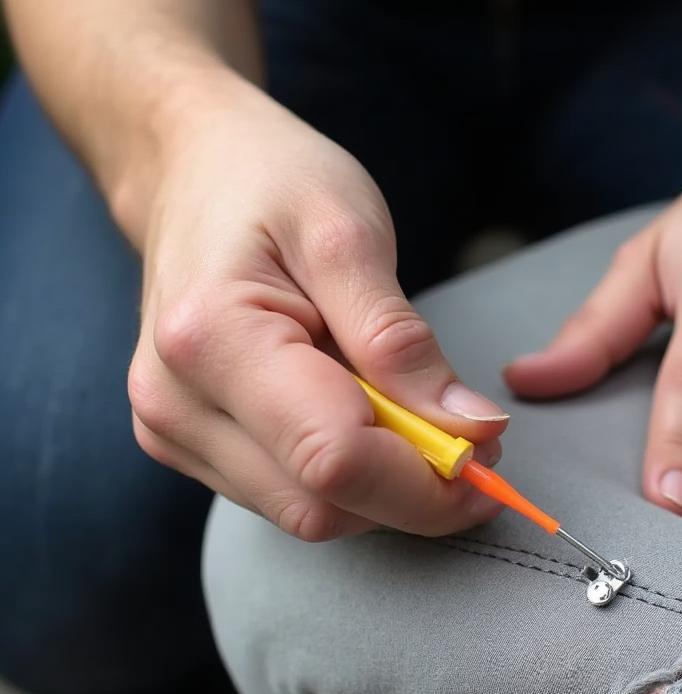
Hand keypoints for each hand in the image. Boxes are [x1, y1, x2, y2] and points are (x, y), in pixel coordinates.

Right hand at [128, 78, 507, 540]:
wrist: (192, 173)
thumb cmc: (271, 183)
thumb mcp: (351, 235)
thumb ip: (403, 343)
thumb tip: (470, 431)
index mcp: (214, 340)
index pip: (334, 460)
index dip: (424, 484)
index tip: (488, 460)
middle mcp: (177, 403)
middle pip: (321, 505)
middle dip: (411, 492)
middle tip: (469, 441)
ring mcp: (174, 431)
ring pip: (308, 515)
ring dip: (382, 489)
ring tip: (412, 417)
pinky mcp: (187, 445)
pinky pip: (287, 499)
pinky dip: (346, 480)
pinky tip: (364, 423)